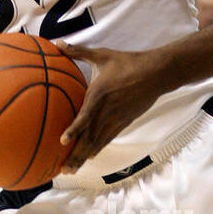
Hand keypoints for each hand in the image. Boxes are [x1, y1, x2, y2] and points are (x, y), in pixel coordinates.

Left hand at [55, 42, 167, 172]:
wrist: (155, 73)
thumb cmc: (127, 62)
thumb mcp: (102, 55)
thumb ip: (77, 52)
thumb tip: (57, 44)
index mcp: (98, 95)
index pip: (84, 116)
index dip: (73, 130)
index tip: (62, 141)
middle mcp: (106, 111)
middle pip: (89, 138)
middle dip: (75, 155)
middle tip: (62, 169)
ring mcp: (116, 119)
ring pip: (97, 143)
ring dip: (84, 157)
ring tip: (71, 170)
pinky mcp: (124, 122)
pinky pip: (108, 138)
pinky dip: (98, 149)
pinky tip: (90, 157)